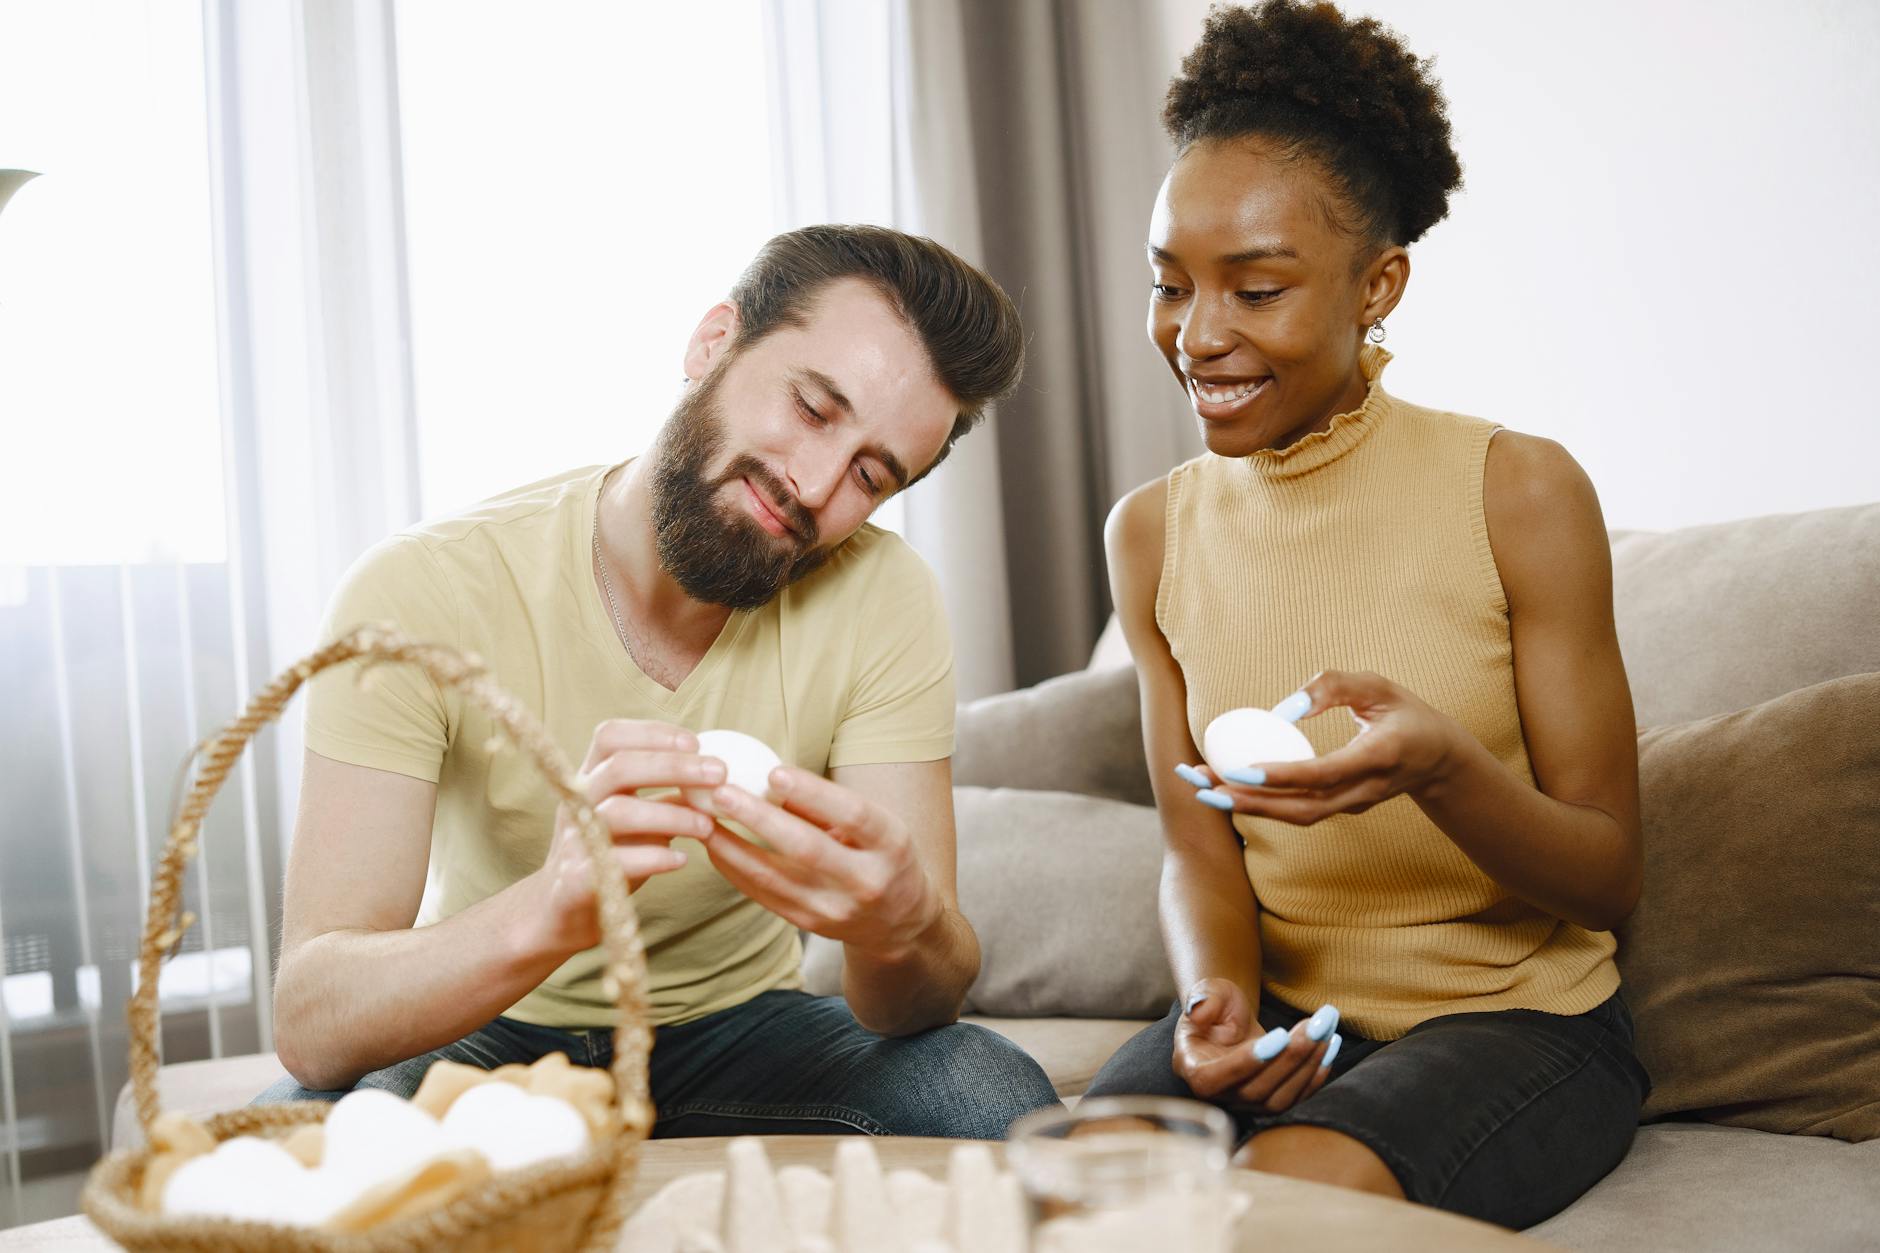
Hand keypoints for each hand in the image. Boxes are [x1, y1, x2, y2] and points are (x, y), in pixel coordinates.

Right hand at [526, 719, 724, 955]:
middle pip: (619, 767)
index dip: (652, 733)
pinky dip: (654, 858)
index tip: (696, 742)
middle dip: (674, 766)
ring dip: (671, 815)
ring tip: (707, 826)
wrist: (562, 911)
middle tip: (719, 773)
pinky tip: (681, 860)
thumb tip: (716, 773)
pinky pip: (615, 862)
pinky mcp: (575, 879)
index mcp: (590, 779)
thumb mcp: (635, 816)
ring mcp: (573, 839)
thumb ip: (665, 794)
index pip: (611, 737)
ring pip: (618, 812)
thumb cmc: (611, 854)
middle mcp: (577, 802)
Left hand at [701, 766, 942, 961]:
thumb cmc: (882, 855)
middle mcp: (866, 881)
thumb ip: (829, 806)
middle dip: (759, 819)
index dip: (813, 793)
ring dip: (732, 845)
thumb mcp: (876, 825)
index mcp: (892, 844)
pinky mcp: (807, 925)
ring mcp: (835, 909)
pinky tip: (714, 844)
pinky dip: (734, 867)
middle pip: (806, 848)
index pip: (853, 814)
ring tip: (702, 816)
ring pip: (774, 877)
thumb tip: (769, 777)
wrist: (899, 922)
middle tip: (721, 792)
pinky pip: (762, 894)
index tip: (774, 772)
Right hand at [1174, 978, 1339, 1113]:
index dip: (1248, 1061)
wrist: (1231, 1022)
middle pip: (1257, 1089)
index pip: (1216, 1077)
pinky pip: (1297, 1097)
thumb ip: (1203, 998)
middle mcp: (1221, 1094)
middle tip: (1316, 1025)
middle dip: (1291, 1057)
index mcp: (1195, 1070)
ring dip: (1308, 1065)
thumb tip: (1198, 1009)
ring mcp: (1249, 1103)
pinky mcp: (1273, 1101)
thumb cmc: (1217, 1007)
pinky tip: (1331, 1046)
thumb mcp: (1207, 992)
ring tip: (1326, 1030)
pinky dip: (1317, 1074)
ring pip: (1281, 1098)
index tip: (1279, 1036)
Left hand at [1182, 670, 1461, 825]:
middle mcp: (1364, 790)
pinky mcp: (1339, 807)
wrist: (1439, 760)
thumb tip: (1285, 708)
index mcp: (1378, 758)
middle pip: (1301, 808)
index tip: (1240, 771)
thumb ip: (1335, 686)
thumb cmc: (1406, 714)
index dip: (1282, 776)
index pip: (1324, 774)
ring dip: (1246, 806)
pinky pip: (1297, 810)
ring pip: (1296, 816)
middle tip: (1200, 786)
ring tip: (1199, 788)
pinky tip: (1225, 786)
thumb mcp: (1379, 685)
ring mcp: (1352, 804)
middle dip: (1248, 801)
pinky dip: (1260, 802)